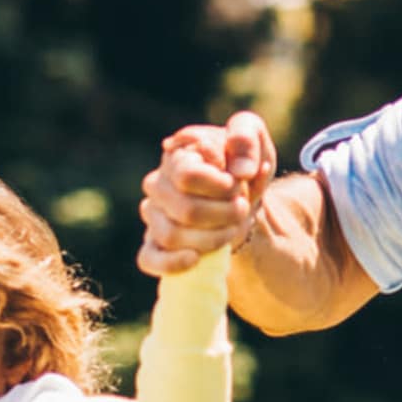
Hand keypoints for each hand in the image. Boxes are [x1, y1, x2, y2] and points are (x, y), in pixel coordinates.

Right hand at [137, 110, 276, 275]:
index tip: (238, 184)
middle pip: (184, 210)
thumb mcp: (253, 138)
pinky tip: (195, 259)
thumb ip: (246, 139)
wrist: (244, 199)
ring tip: (231, 230)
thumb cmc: (243, 164)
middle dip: (223, 215)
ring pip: (170, 235)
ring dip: (210, 239)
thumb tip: (240, 169)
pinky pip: (148, 259)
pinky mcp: (153, 244)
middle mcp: (157, 183)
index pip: (187, 177)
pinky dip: (172, 263)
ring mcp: (153, 215)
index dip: (220, 187)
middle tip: (242, 209)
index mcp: (175, 155)